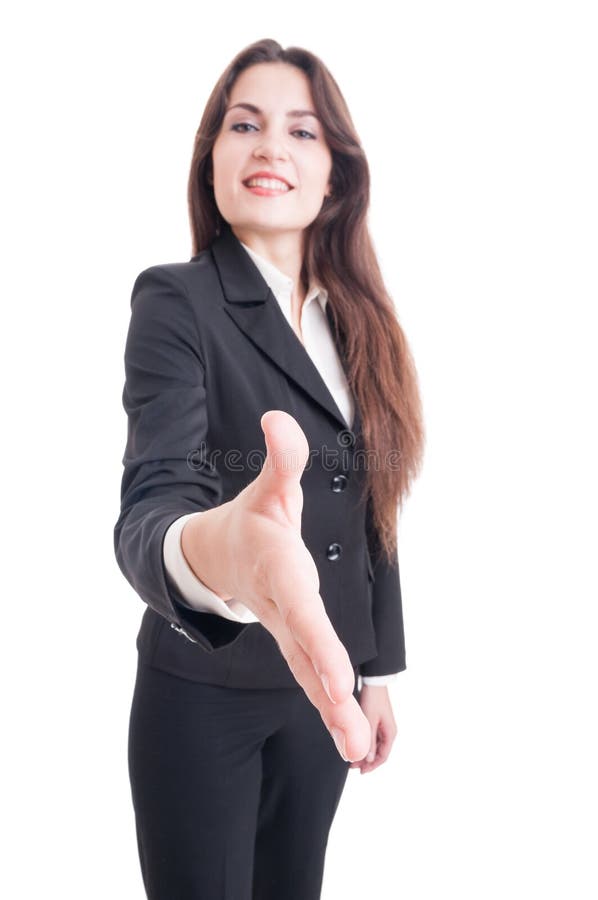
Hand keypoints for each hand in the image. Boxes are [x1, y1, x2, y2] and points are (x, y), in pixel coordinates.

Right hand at [222, 409, 370, 762]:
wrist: (216, 556)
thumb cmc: (252, 520)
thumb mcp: (268, 488)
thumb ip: (281, 459)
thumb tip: (277, 418)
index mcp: (280, 574)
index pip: (301, 611)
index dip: (320, 643)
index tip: (340, 677)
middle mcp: (283, 611)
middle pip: (307, 656)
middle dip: (328, 695)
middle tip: (351, 735)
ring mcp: (287, 632)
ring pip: (310, 677)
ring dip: (332, 714)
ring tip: (357, 752)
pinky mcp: (295, 642)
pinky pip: (313, 678)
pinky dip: (331, 708)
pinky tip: (353, 741)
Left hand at [349, 684, 396, 773]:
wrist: (374, 681)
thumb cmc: (373, 699)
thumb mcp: (370, 720)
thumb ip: (369, 740)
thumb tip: (367, 759)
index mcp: (390, 733)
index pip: (382, 756)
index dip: (372, 766)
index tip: (360, 772)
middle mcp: (388, 732)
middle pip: (379, 753)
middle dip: (366, 762)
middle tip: (352, 766)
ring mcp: (383, 727)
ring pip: (375, 747)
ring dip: (365, 754)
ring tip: (352, 759)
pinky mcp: (377, 722)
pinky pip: (373, 739)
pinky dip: (365, 745)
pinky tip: (355, 746)